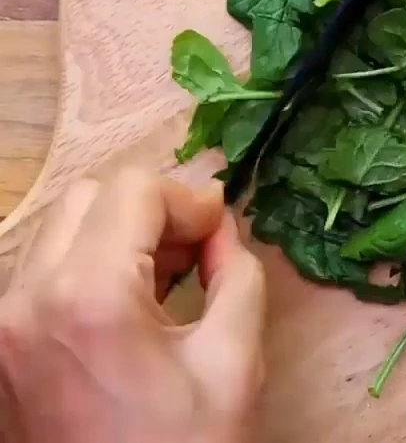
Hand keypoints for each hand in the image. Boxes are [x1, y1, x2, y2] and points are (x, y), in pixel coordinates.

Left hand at [0, 170, 265, 442]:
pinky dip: (91, 266)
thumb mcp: (234, 360)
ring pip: (61, 229)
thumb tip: (222, 232)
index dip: (190, 201)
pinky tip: (134, 304)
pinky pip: (44, 273)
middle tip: (199, 250)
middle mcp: (27, 301)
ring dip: (119, 235)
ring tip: (170, 278)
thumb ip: (237, 276)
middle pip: (90, 197)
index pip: (134, 191)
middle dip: (151, 210)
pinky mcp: (2, 348)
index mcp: (87, 297)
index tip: (222, 234)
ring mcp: (4, 326)